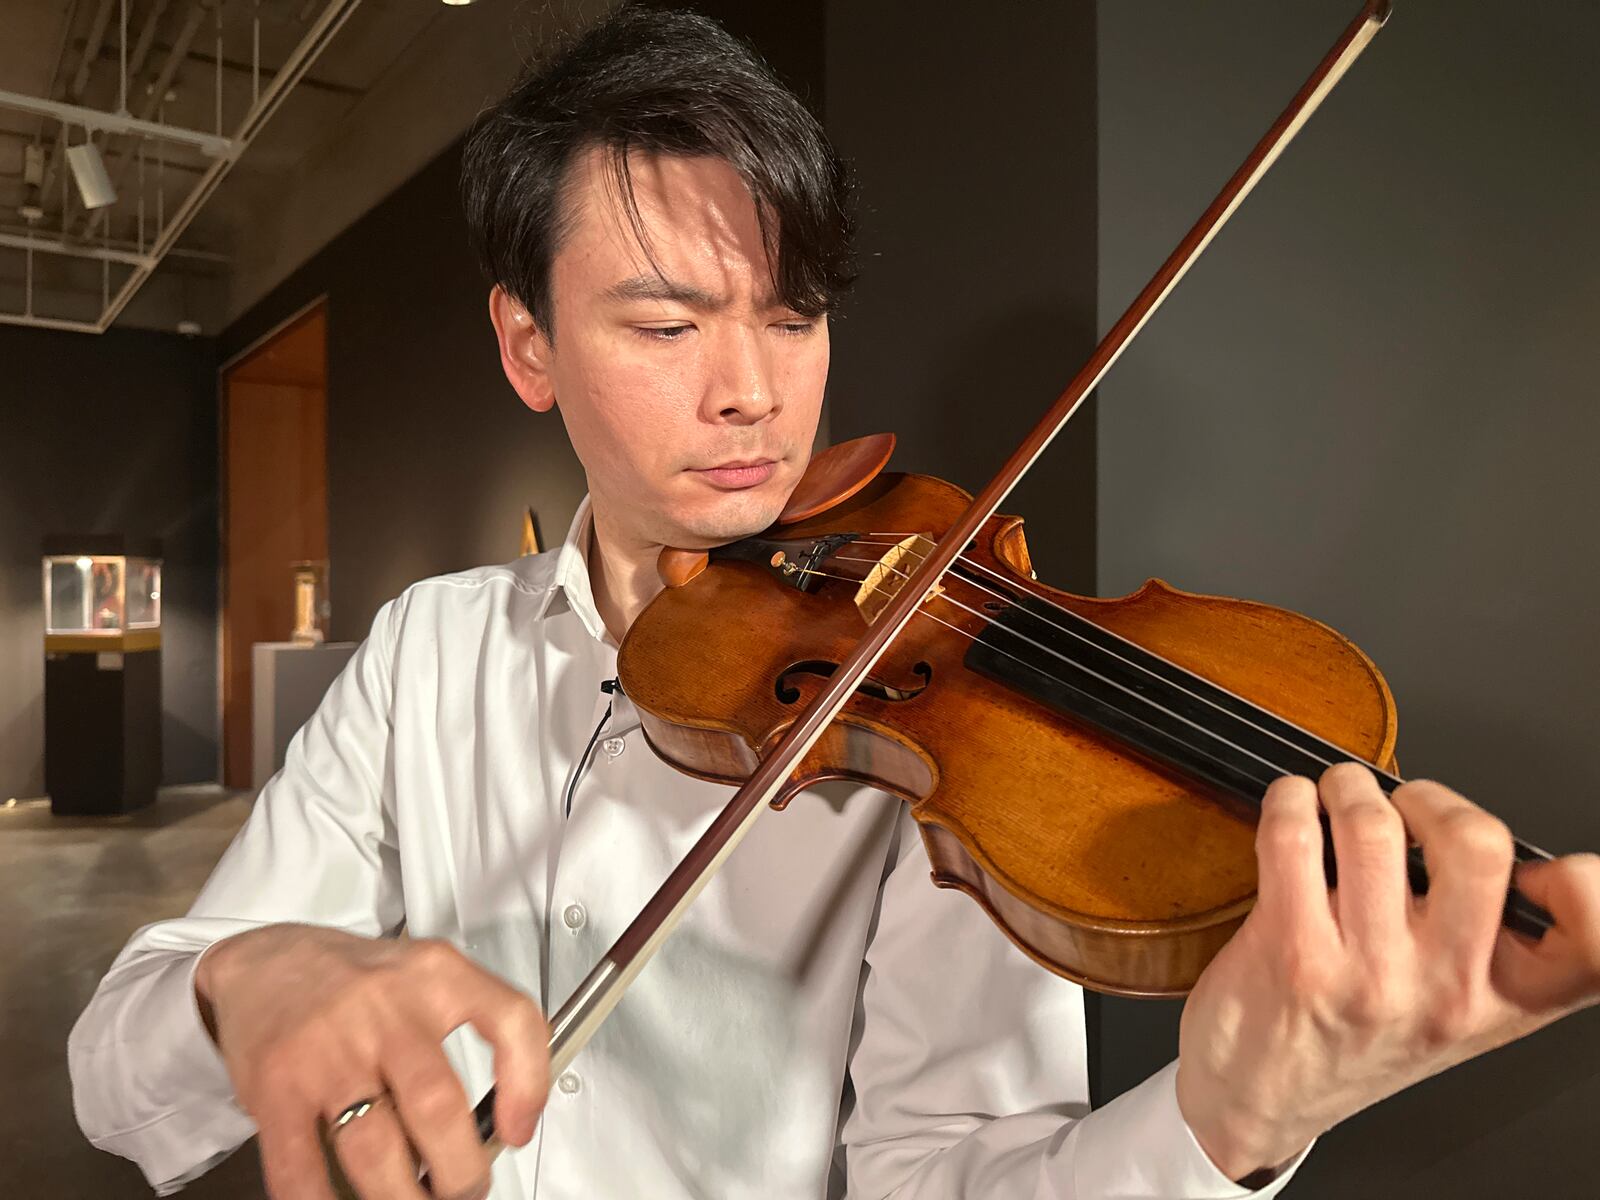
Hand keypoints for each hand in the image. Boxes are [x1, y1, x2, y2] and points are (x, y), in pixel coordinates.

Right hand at [196, 924, 548, 1199]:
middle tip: (463, 1190)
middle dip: (459, 1172)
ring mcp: (328, 1048)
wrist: (263, 961)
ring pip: (375, 1148)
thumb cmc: (356, 980)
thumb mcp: (425, 975)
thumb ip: (469, 1027)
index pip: (510, 1019)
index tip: (518, 1132)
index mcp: (435, 976)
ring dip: (401, 1197)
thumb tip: (500, 1119)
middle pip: (438, 1106)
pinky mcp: (276, 1086)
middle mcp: (384, 1008)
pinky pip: (302, 1168)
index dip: (528, 1084)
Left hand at [1175, 763, 1599, 1181]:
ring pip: (1374, 828)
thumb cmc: (1350, 1043)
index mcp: (1501, 1000)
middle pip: (1477, 845)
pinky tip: (1291, 811)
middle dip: (1431, 799)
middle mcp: (1445, 990)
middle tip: (1404, 807)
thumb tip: (1490, 843)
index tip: (1540, 871)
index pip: (1591, 946)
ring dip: (1348, 790)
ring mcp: (1368, 973)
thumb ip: (1490, 944)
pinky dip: (1287, 802)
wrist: (1259, 1099)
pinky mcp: (1292, 953)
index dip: (1585, 889)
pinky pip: (1295, 837)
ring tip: (1337, 799)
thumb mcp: (1453, 1014)